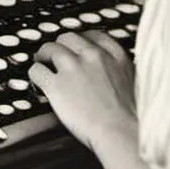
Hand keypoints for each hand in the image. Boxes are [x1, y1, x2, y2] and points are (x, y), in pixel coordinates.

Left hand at [29, 30, 135, 151]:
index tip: (76, 47)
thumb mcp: (134, 84)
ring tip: (42, 64)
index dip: (81, 41)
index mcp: (115, 55)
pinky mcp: (56, 85)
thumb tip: (109, 75)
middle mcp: (93, 56)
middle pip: (68, 38)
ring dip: (44, 56)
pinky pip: (37, 70)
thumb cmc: (132, 118)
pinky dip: (35, 75)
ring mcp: (73, 68)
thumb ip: (119, 72)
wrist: (123, 133)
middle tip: (56, 56)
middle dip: (61, 46)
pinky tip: (37, 83)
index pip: (93, 35)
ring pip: (49, 49)